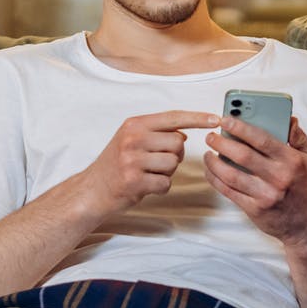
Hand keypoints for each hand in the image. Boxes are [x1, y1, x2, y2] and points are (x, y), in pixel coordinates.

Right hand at [83, 111, 218, 211]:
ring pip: (173, 163)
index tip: (215, 119)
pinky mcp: (134, 180)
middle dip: (175, 155)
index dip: (197, 118)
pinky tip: (145, 186)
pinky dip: (160, 187)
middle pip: (178, 143)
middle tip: (156, 163)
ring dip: (166, 172)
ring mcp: (132, 159)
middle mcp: (133, 138)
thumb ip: (156, 133)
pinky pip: (166, 183)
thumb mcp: (130, 140)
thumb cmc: (114, 165)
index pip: (173, 117)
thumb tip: (183, 133)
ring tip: (148, 174)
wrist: (91, 190)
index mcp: (134, 124)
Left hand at [203, 116, 306, 249]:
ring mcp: (265, 195)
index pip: (262, 139)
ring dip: (214, 162)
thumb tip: (288, 118)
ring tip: (208, 153)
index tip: (226, 119)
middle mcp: (278, 177)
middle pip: (242, 156)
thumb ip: (299, 137)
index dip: (241, 127)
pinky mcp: (255, 210)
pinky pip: (229, 192)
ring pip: (231, 175)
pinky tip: (211, 171)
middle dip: (222, 143)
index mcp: (292, 161)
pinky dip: (215, 180)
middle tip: (211, 136)